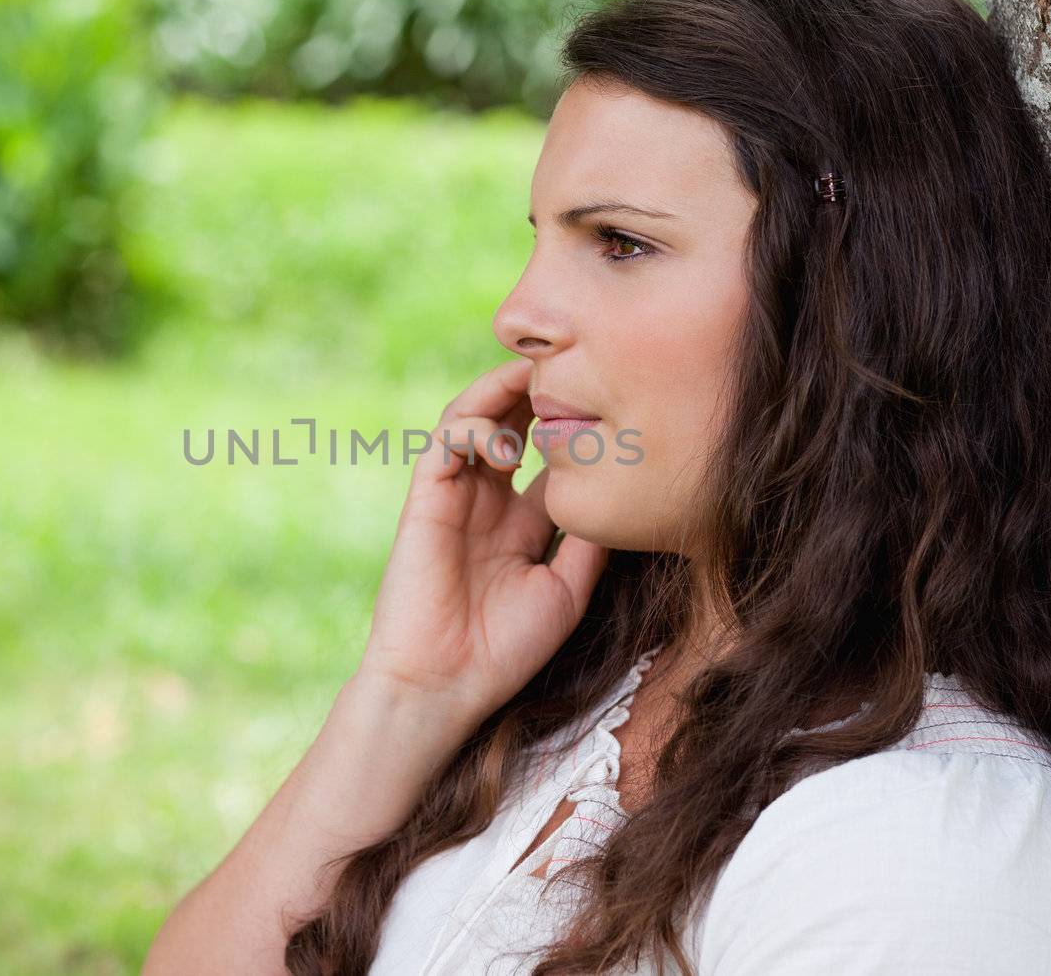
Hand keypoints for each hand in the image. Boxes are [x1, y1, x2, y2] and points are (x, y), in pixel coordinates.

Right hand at [355, 358, 610, 729]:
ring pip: (474, 419)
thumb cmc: (504, 649)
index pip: (545, 455)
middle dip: (537, 391)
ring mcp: (453, 496)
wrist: (444, 684)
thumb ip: (589, 541)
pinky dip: (475, 426)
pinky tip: (508, 442)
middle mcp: (486, 501)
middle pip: (510, 423)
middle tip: (572, 366)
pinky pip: (446, 442)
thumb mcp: (567, 590)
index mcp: (519, 522)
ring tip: (537, 381)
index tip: (613, 403)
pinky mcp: (425, 499)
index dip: (573, 425)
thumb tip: (625, 490)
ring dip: (503, 393)